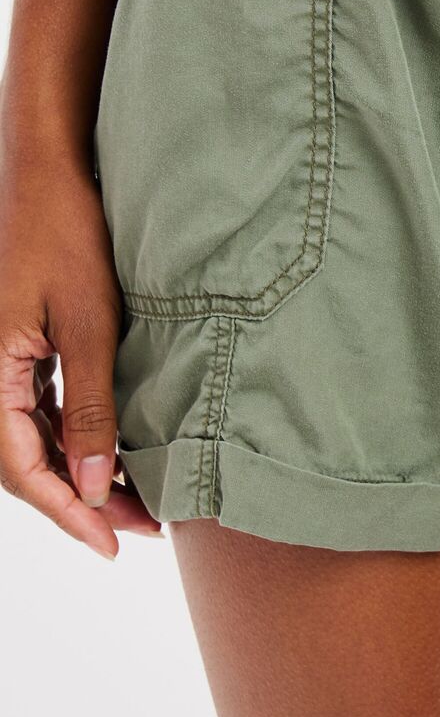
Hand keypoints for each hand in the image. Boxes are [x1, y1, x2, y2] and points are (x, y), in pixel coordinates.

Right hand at [0, 148, 159, 558]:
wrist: (49, 171)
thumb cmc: (66, 234)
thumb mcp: (87, 323)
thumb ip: (88, 405)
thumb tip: (91, 485)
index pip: (22, 469)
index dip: (68, 513)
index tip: (112, 544)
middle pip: (26, 462)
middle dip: (82, 501)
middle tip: (142, 528)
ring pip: (34, 439)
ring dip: (81, 471)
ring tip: (139, 497)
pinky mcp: (19, 348)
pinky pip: (39, 409)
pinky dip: (75, 435)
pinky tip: (113, 449)